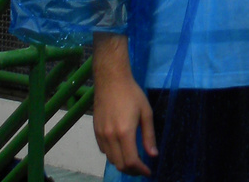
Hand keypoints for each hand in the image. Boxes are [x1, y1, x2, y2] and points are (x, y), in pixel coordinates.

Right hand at [92, 33, 156, 176]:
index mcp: (124, 132)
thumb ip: (149, 136)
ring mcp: (100, 134)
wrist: (110, 78)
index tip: (148, 171)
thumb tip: (153, 155)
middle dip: (132, 170)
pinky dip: (113, 154)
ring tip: (133, 158)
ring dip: (122, 163)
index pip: (131, 162)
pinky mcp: (95, 130)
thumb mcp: (146, 112)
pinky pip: (103, 150)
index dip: (140, 170)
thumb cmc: (131, 93)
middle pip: (119, 164)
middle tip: (141, 167)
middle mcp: (110, 136)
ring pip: (111, 159)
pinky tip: (121, 147)